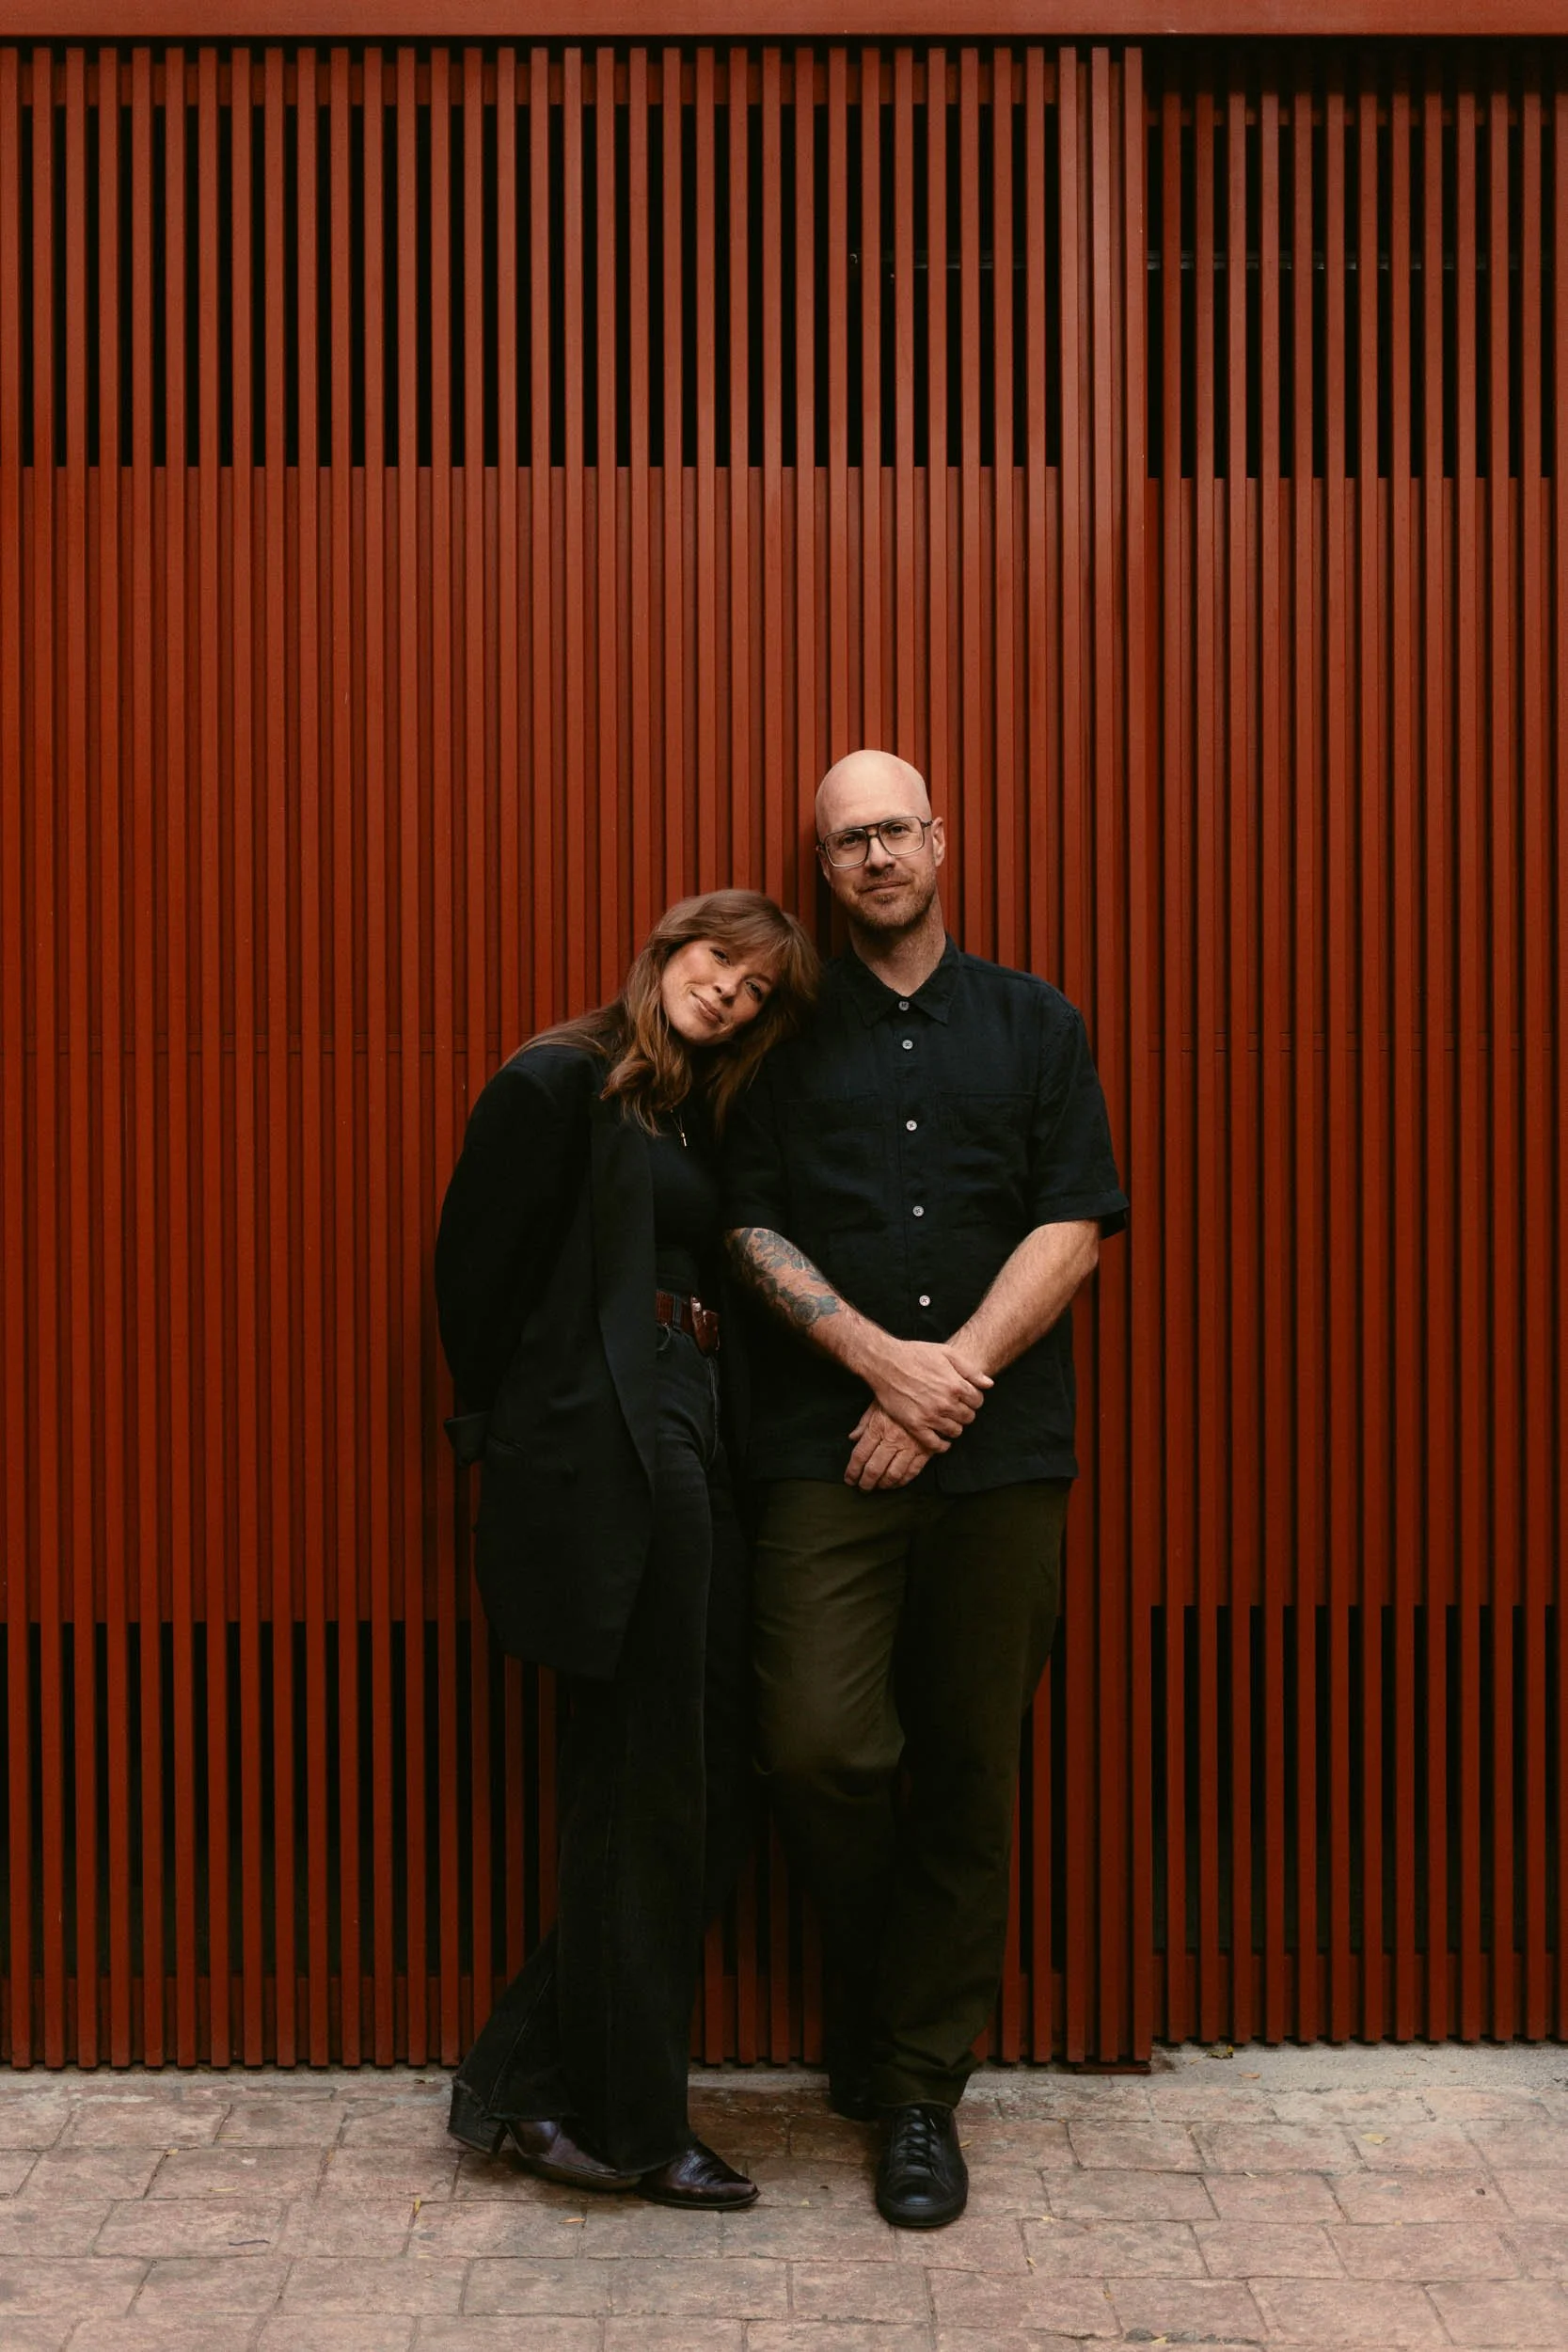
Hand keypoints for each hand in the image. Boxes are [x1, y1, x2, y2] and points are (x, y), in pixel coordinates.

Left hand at [845, 1405, 937, 1490]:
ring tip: (878, 1487)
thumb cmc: (900, 1396)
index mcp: (878, 1427)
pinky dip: (903, 1481)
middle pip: (874, 1469)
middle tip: (863, 1488)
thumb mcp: (877, 1404)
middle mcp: (893, 1438)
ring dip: (884, 1485)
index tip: (850, 1479)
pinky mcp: (926, 1449)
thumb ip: (864, 1423)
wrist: (929, 1390)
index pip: (860, 1455)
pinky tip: (896, 1483)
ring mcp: (911, 1445)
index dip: (852, 1471)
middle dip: (866, 1483)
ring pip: (893, 1474)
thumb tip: (852, 1438)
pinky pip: (913, 1471)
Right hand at [864, 1337, 991, 1447]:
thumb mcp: (946, 1353)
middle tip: (956, 1408)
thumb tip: (989, 1384)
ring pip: (955, 1431)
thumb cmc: (915, 1354)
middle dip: (965, 1412)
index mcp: (955, 1385)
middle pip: (968, 1417)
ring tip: (947, 1420)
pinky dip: (942, 1445)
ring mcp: (930, 1416)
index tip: (966, 1398)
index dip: (974, 1399)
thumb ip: (970, 1369)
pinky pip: (935, 1444)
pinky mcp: (915, 1425)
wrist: (885, 1362)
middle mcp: (945, 1403)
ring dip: (955, 1426)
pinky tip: (942, 1440)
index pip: (978, 1401)